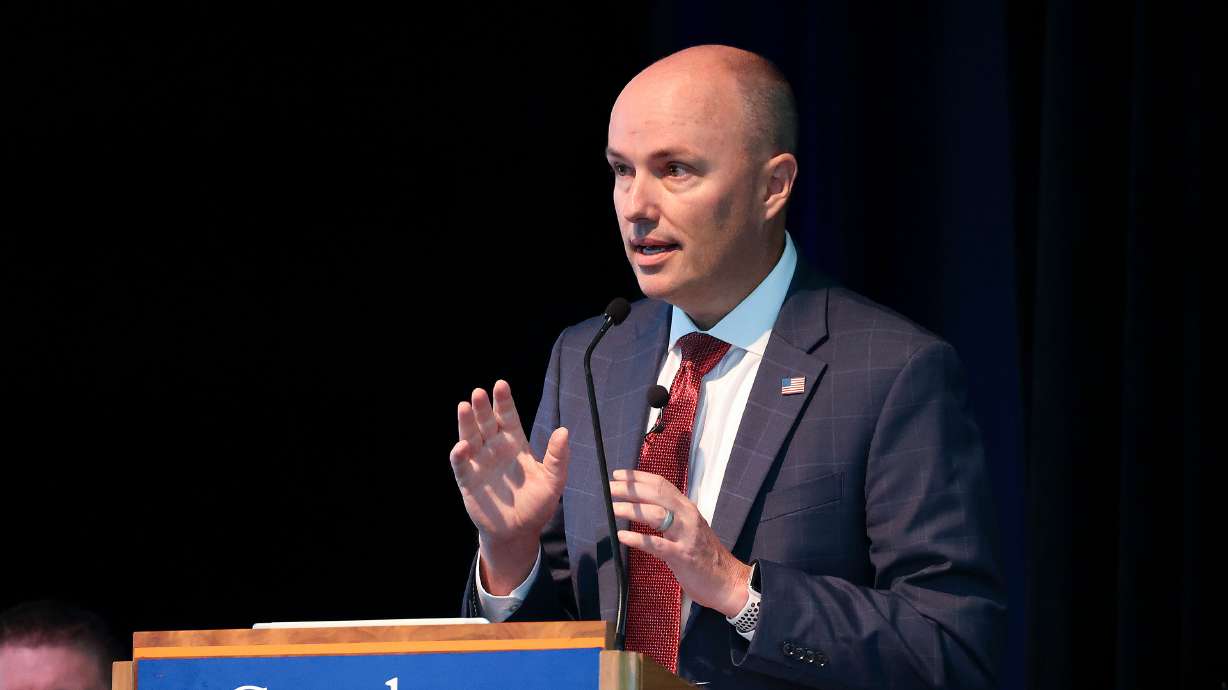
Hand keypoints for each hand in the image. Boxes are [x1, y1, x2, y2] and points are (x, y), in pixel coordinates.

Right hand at [449, 380, 569, 593]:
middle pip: (486, 422)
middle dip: (482, 407)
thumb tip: (564, 431)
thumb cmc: (537, 505)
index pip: (508, 417)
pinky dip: (459, 454)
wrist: (518, 533)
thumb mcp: (553, 482)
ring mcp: (480, 463)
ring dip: (466, 423)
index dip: (503, 401)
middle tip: (479, 392)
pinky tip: (462, 446)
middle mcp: (495, 449)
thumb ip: (558, 458)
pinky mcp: (468, 480)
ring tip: (464, 406)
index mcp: (515, 444)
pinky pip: (461, 464)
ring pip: (470, 437)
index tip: (500, 385)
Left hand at [610, 469, 751, 617]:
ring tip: (613, 508)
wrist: (727, 580)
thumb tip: (642, 506)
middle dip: (631, 488)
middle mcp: (687, 516)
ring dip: (632, 509)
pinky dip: (638, 539)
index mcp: (686, 507)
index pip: (661, 484)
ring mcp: (686, 535)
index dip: (638, 477)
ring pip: (656, 514)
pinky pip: (657, 545)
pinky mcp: (683, 556)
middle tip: (610, 488)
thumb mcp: (688, 528)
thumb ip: (670, 516)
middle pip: (656, 494)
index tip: (619, 475)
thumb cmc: (704, 555)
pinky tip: (623, 536)